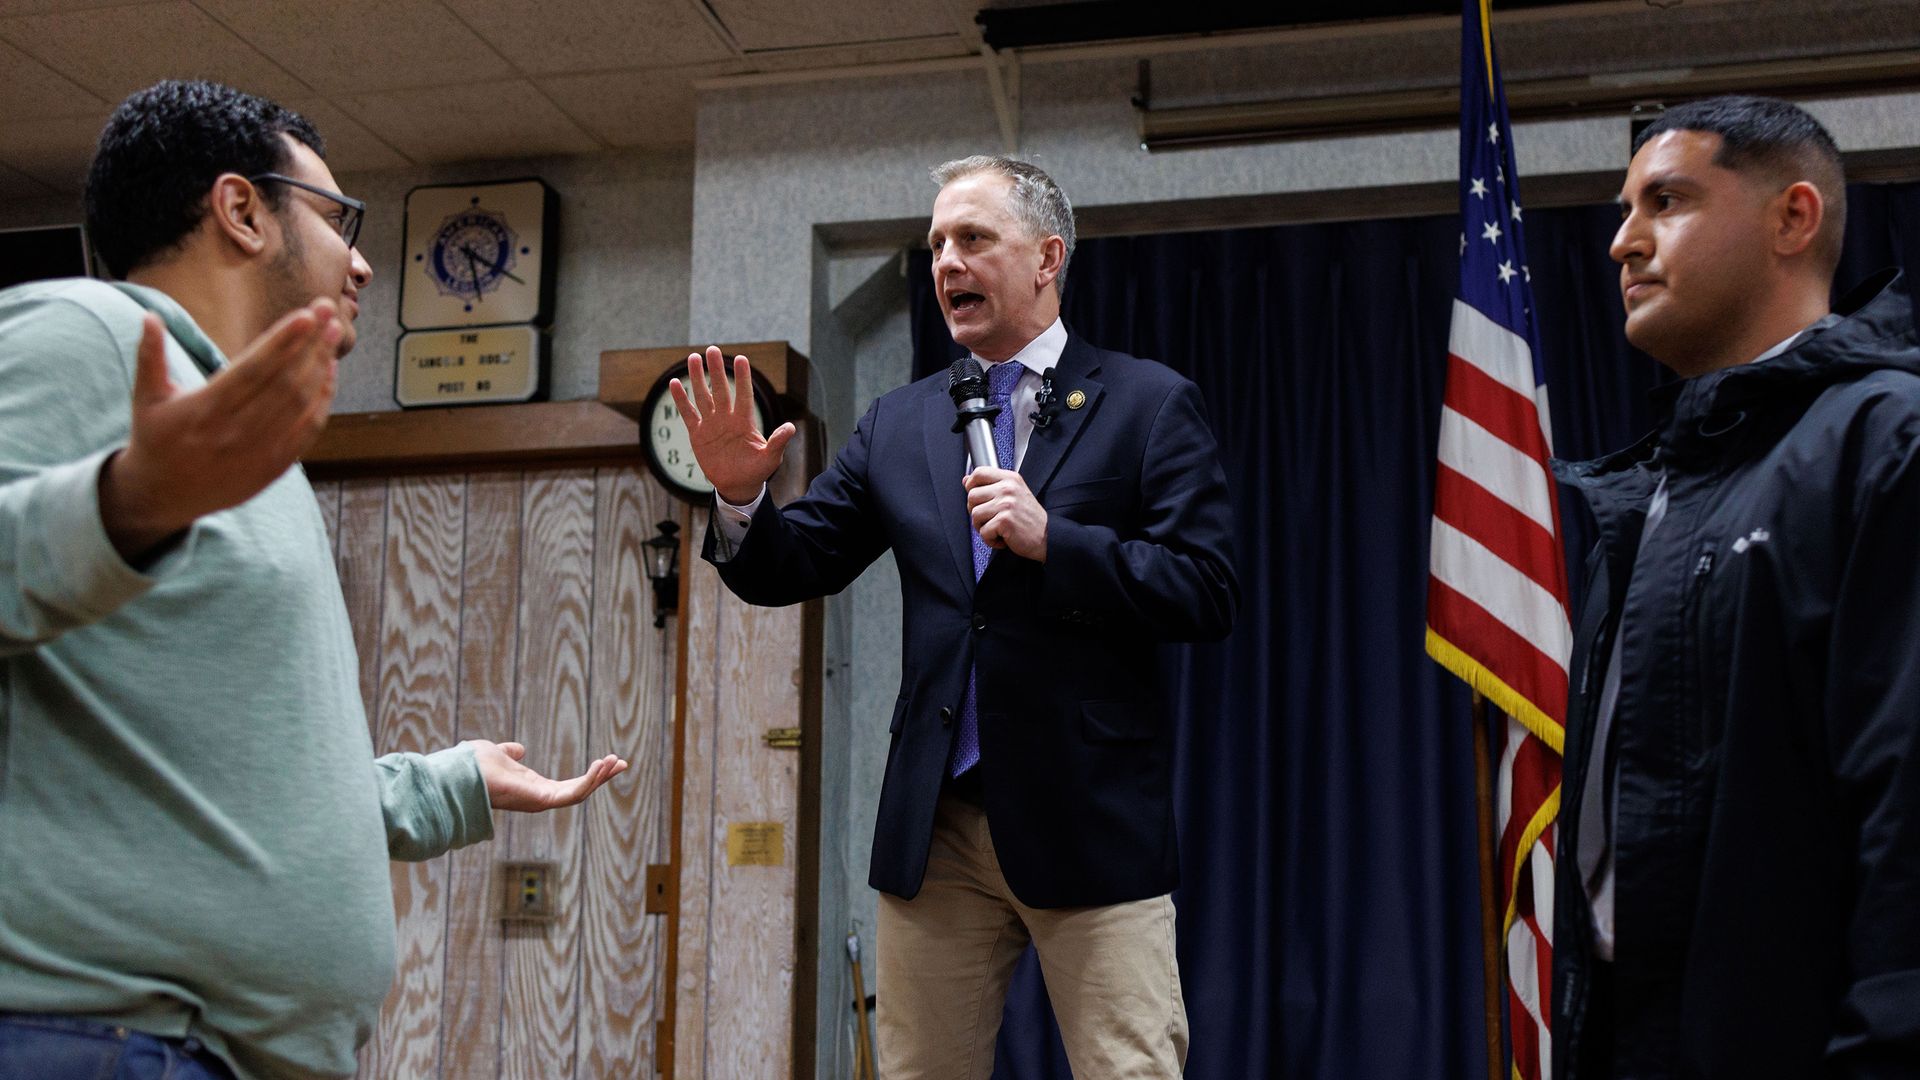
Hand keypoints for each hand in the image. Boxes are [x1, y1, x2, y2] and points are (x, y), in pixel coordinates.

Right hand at [99, 303, 341, 562]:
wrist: (162, 497)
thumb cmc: (155, 438)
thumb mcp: (146, 399)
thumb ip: (150, 356)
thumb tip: (149, 315)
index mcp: (204, 410)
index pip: (252, 369)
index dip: (282, 341)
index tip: (307, 315)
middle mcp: (234, 431)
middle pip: (284, 381)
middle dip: (310, 343)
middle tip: (329, 309)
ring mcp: (258, 452)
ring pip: (301, 403)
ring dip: (321, 366)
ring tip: (332, 333)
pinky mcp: (274, 467)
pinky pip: (307, 430)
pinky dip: (323, 400)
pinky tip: (330, 372)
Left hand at [467, 739, 627, 811]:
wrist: (460, 772)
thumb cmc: (472, 766)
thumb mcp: (499, 754)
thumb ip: (510, 754)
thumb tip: (518, 749)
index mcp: (533, 789)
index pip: (569, 785)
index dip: (589, 775)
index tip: (608, 761)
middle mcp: (540, 798)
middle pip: (580, 791)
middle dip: (602, 777)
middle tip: (623, 762)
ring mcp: (541, 801)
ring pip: (580, 793)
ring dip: (600, 778)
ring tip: (617, 761)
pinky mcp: (542, 800)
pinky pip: (573, 793)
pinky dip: (589, 780)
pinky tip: (601, 764)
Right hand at [667, 346, 796, 505]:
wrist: (738, 485)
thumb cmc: (757, 471)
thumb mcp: (770, 458)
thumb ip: (778, 442)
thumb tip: (790, 427)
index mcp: (745, 422)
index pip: (743, 394)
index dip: (742, 378)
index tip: (741, 359)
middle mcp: (727, 418)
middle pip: (720, 389)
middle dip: (716, 370)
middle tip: (712, 349)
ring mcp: (712, 424)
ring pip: (703, 396)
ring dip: (697, 378)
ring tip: (693, 358)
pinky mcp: (698, 434)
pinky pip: (688, 414)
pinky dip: (681, 400)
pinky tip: (674, 383)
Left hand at [965, 466, 1046, 561]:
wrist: (1048, 536)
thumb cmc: (1029, 517)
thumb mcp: (1014, 493)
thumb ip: (991, 485)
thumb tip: (966, 480)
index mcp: (1010, 479)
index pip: (979, 472)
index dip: (971, 485)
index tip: (976, 497)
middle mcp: (1008, 488)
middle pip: (972, 496)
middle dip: (976, 511)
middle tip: (991, 519)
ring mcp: (1006, 504)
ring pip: (975, 515)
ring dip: (983, 527)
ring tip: (997, 529)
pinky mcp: (1005, 520)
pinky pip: (983, 531)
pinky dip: (990, 540)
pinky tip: (1003, 537)